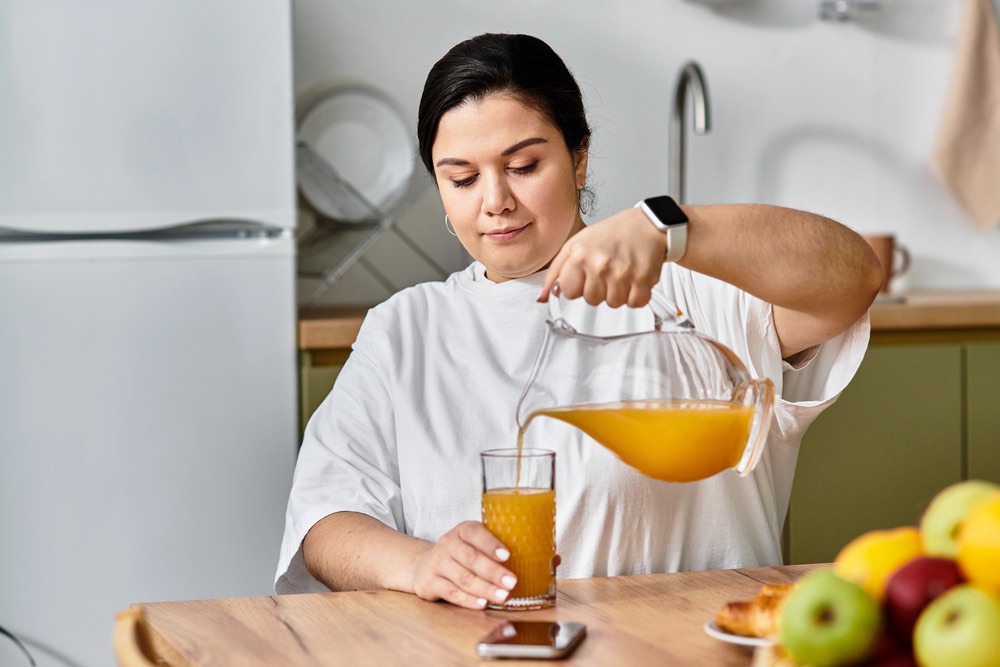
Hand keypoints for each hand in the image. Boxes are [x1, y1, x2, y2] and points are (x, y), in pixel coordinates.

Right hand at [411, 521, 517, 609]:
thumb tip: (543, 559)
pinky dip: (468, 600)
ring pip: (463, 578)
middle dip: (493, 572)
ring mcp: (437, 563)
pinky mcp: (430, 583)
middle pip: (471, 558)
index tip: (507, 556)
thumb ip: (498, 549)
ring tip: (502, 596)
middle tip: (512, 582)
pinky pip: (452, 593)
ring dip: (484, 588)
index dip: (491, 544)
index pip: (475, 533)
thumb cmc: (461, 555)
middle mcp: (448, 544)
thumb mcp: (474, 544)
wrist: (424, 566)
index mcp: (462, 530)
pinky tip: (482, 604)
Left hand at [539, 208, 666, 307]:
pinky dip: (636, 295)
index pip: (568, 292)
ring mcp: (621, 272)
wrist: (646, 225)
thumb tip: (543, 297)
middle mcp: (599, 264)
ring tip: (621, 273)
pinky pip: (634, 303)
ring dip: (618, 292)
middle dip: (599, 289)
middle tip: (607, 271)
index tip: (586, 275)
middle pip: (591, 300)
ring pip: (613, 303)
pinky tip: (634, 278)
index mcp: (579, 255)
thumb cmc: (611, 234)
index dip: (578, 285)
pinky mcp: (643, 279)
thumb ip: (556, 272)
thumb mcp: (576, 245)